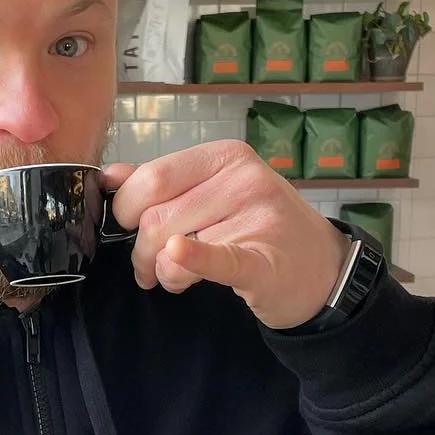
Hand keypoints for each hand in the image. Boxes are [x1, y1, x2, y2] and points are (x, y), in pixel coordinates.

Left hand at [103, 142, 350, 328]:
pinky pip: (216, 258)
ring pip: (174, 246)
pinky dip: (192, 260)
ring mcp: (258, 216)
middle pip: (158, 215)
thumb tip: (111, 175)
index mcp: (227, 156)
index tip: (130, 228)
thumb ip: (164, 183)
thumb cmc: (263, 228)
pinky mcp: (263, 259)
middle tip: (148, 268)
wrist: (323, 268)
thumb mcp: (218, 192)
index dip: (127, 208)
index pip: (153, 177)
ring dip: (164, 272)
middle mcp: (244, 179)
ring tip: (177, 278)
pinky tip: (177, 259)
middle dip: (140, 250)